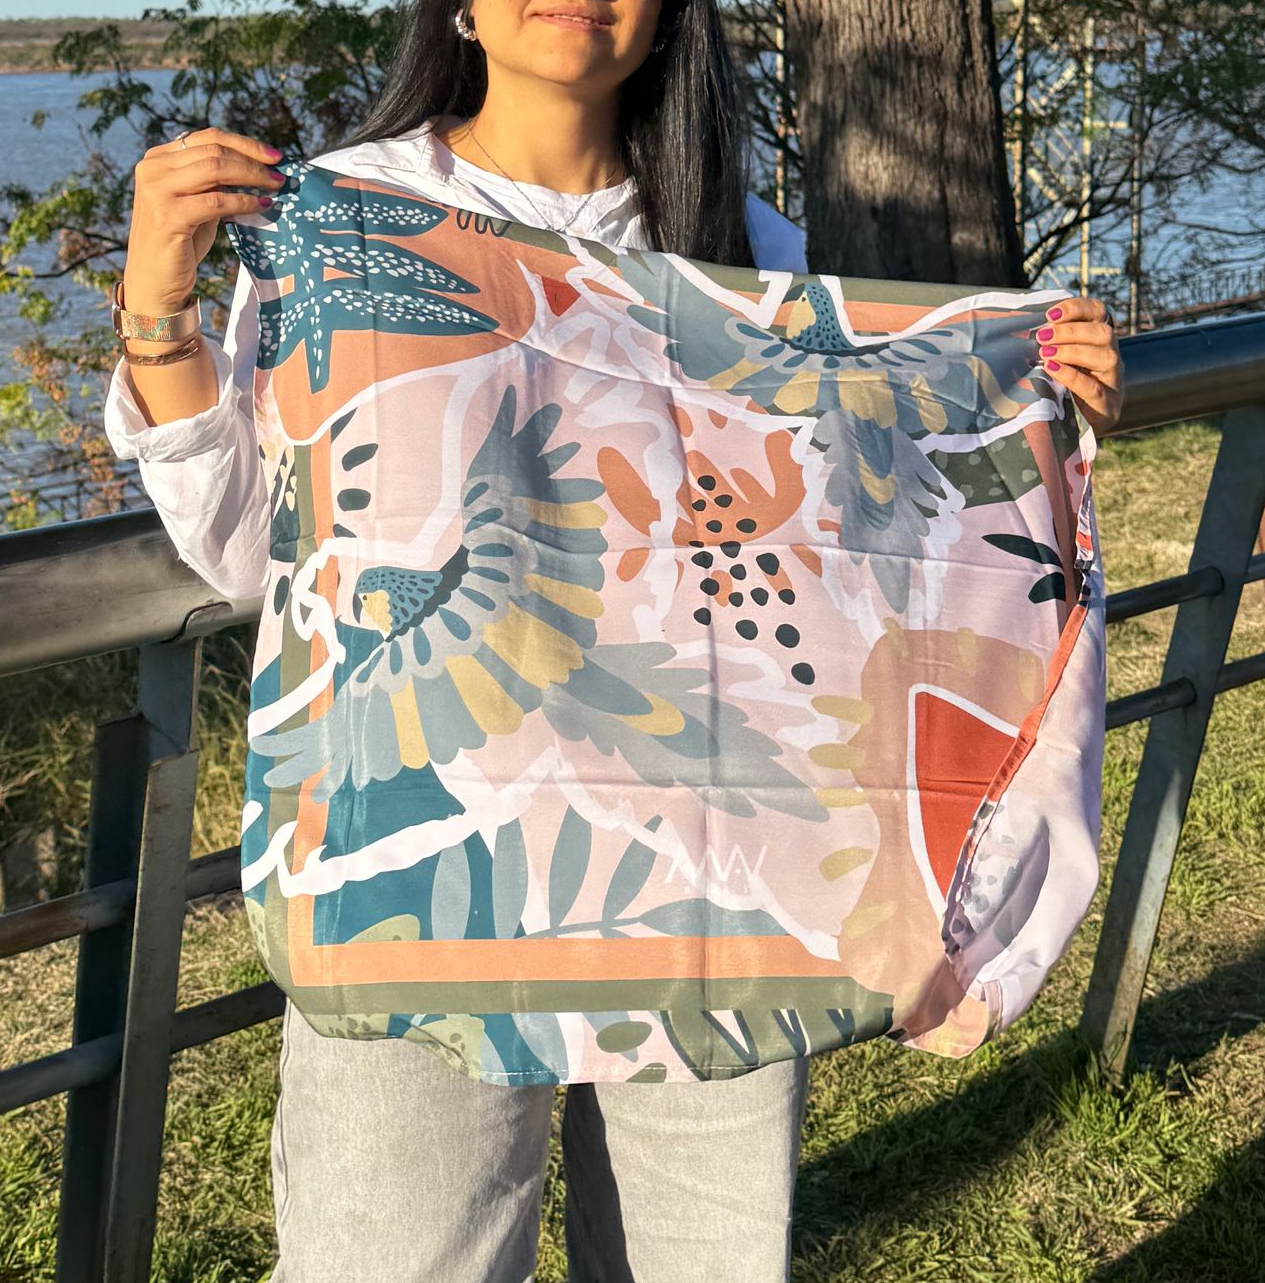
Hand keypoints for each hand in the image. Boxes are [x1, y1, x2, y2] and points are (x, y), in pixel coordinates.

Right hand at [122, 126, 286, 315]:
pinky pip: (216, 201)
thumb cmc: (180, 243)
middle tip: (281, 174)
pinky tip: (262, 205)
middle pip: (213, 151)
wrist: (154, 281)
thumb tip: (254, 167)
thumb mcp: (196, 204)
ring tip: (276, 186)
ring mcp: (157, 191)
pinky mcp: (168, 216)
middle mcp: (153, 169)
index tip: (274, 155)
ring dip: (252, 176)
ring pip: (215, 169)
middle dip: (253, 161)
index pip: (207, 138)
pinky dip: (244, 202)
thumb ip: (212, 183)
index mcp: (158, 159)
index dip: (244, 144)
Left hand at [1034, 295, 1124, 434]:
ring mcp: (1114, 383)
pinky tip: (1052, 370)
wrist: (1075, 431)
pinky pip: (1094, 388)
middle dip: (1071, 331)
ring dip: (1072, 351)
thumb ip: (1049, 345)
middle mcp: (1112, 358)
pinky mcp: (1108, 407)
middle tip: (1042, 336)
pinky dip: (1072, 376)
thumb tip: (1023, 326)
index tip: (1050, 314)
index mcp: (1099, 342)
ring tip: (1044, 353)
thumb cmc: (1059, 391)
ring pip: (1105, 357)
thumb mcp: (1055, 363)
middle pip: (1104, 333)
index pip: (1099, 312)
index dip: (1077, 308)